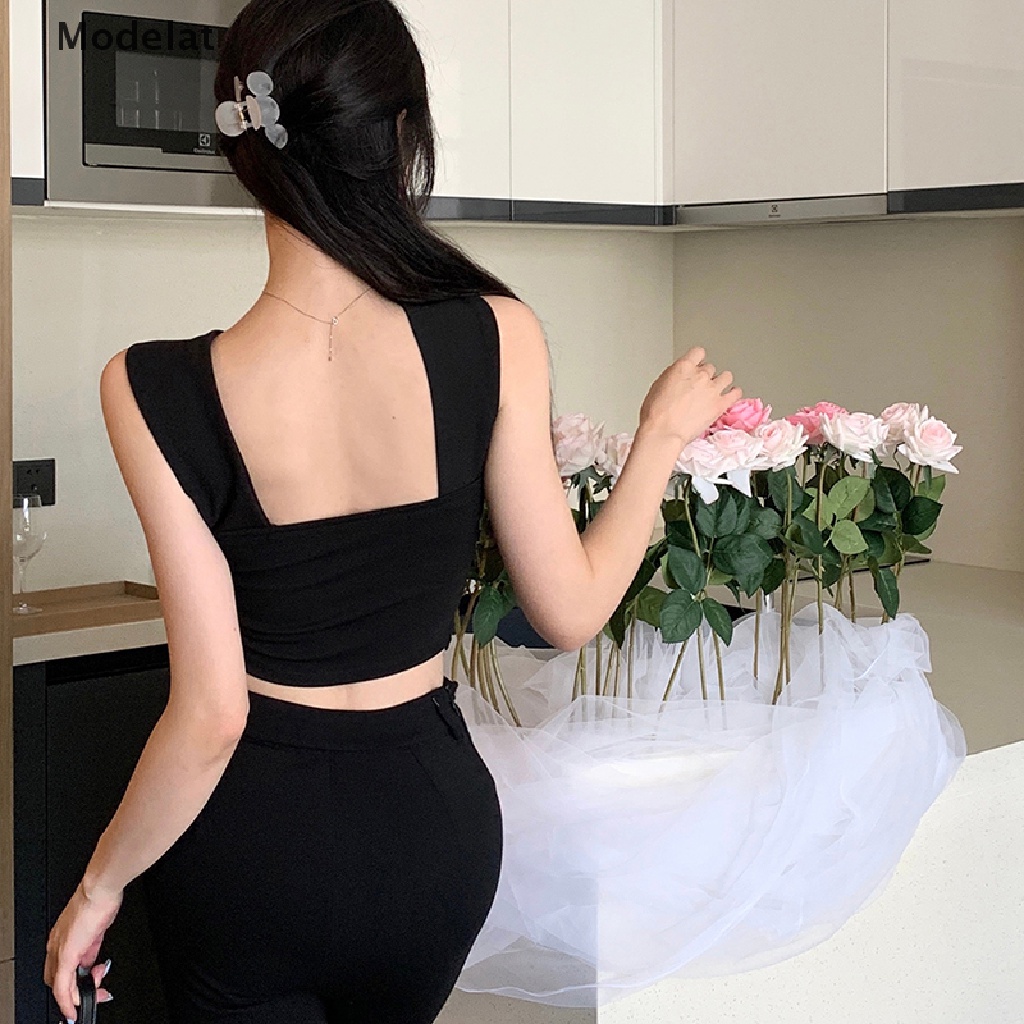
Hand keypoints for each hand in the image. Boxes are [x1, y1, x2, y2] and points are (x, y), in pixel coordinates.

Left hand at [44, 879, 120, 1020]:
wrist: (100, 889)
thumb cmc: (101, 900)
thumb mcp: (96, 928)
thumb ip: (90, 947)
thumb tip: (92, 961)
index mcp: (61, 937)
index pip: (59, 968)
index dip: (71, 981)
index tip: (87, 987)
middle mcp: (55, 945)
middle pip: (56, 980)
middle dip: (75, 992)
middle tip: (96, 991)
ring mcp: (59, 951)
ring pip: (60, 986)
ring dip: (78, 996)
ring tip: (98, 992)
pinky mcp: (66, 956)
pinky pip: (62, 988)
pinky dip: (67, 1002)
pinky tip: (74, 1009)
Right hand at [638, 347, 741, 446]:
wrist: (664, 432)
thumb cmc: (656, 414)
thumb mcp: (657, 386)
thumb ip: (673, 377)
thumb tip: (679, 378)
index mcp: (684, 367)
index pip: (698, 352)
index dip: (697, 359)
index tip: (696, 364)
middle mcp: (701, 375)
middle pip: (710, 367)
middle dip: (705, 375)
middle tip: (699, 386)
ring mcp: (713, 389)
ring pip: (726, 376)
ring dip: (722, 381)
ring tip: (717, 388)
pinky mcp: (720, 404)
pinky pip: (736, 393)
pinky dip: (734, 393)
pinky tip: (730, 396)